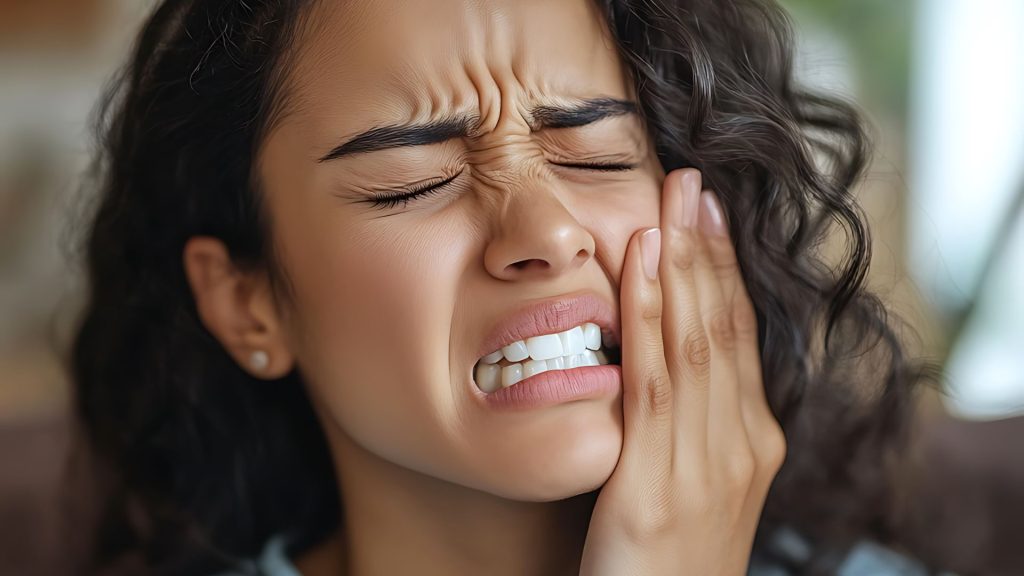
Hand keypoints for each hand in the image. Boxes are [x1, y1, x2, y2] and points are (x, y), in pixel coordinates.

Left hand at [579, 168, 786, 575]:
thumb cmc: (666, 560)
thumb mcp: (692, 484)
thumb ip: (688, 424)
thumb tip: (661, 355)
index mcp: (753, 442)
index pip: (739, 337)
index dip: (724, 269)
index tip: (709, 210)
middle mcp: (741, 446)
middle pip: (724, 326)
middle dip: (707, 247)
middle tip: (691, 178)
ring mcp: (706, 467)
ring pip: (695, 342)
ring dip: (682, 263)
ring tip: (671, 201)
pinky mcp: (658, 488)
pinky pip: (652, 382)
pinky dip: (647, 313)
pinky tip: (638, 263)